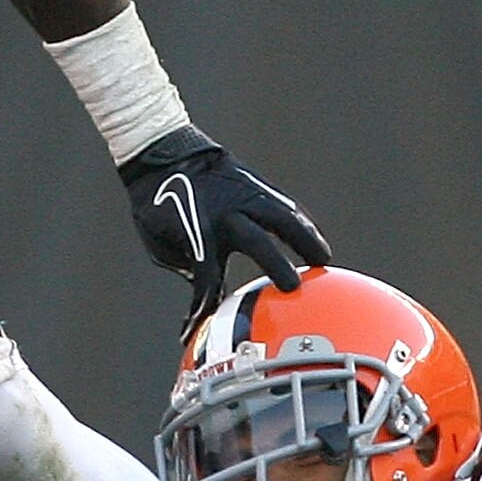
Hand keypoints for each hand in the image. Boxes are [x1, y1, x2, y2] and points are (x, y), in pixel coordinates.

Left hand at [118, 124, 330, 323]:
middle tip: (292, 287)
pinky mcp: (254, 186)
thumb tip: (212, 299)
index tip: (202, 328)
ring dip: (304, 239)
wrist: (163, 153)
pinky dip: (302, 224)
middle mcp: (224, 212)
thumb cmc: (158, 203)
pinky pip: (285, 206)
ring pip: (281, 216)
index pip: (206, 275)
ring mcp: (243, 195)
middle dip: (274, 264)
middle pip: (255, 240)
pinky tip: (315, 241)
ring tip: (323, 260)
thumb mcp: (161, 241)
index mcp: (196, 229)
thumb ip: (191, 267)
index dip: (206, 305)